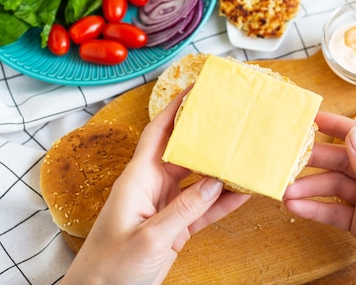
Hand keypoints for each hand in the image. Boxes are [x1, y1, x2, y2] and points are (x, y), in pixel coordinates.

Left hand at [62, 90, 249, 284]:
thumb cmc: (110, 267)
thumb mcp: (148, 238)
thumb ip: (183, 210)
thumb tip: (215, 183)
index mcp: (138, 179)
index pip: (158, 133)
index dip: (175, 109)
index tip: (196, 89)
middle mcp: (152, 186)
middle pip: (184, 153)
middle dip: (207, 137)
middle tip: (233, 122)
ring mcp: (165, 207)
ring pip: (199, 181)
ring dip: (221, 172)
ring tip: (246, 156)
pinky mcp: (174, 228)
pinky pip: (203, 209)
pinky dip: (222, 203)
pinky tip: (242, 194)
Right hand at [283, 111, 355, 284]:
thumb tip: (354, 134)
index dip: (339, 126)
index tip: (312, 118)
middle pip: (346, 163)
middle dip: (317, 162)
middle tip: (288, 161)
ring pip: (336, 187)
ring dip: (311, 189)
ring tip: (286, 193)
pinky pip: (335, 210)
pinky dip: (316, 208)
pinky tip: (297, 208)